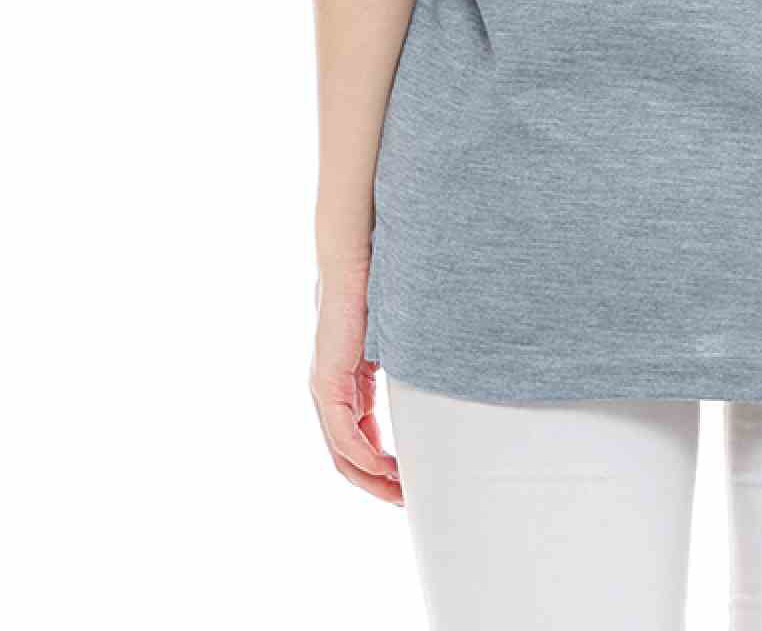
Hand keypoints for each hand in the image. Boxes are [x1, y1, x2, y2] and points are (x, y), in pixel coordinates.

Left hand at [310, 262, 402, 504]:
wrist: (354, 260)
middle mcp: (330, 394)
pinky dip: (366, 456)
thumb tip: (436, 380)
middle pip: (348, 458)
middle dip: (378, 484)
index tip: (411, 483)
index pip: (360, 442)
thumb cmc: (376, 291)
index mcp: (348, 386)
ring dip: (373, 478)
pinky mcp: (327, 383)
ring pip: (344, 454)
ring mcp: (325, 390)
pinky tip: (388, 466)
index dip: (383, 468)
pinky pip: (344, 435)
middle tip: (407, 502)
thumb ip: (404, 368)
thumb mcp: (396, 342)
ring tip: (402, 493)